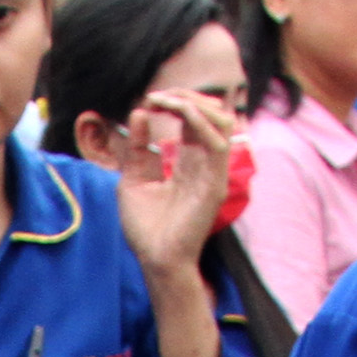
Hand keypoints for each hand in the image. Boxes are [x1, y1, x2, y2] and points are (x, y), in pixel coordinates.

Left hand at [111, 85, 237, 284]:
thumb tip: (139, 112)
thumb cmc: (145, 227)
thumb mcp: (134, 177)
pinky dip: (199, 121)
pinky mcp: (215, 183)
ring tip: (166, 101)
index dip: (176, 102)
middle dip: (185, 96)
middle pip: (212, 114)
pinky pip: (218, 143)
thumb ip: (138, 147)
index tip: (149, 101)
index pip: (194, 119)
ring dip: (194, 103)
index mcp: (188, 161)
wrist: (154, 259)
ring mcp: (213, 172)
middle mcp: (205, 163)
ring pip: (222, 121)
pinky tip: (179, 113)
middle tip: (157, 97)